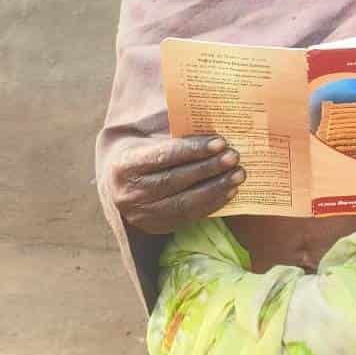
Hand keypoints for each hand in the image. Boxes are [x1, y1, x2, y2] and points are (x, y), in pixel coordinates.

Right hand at [110, 134, 245, 233]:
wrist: (117, 182)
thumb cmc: (140, 152)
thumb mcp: (146, 139)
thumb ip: (173, 134)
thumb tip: (210, 127)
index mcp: (125, 165)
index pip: (163, 156)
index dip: (192, 150)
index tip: (219, 142)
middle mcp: (130, 193)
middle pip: (175, 180)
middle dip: (208, 168)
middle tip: (233, 157)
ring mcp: (142, 214)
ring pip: (184, 203)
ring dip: (215, 188)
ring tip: (238, 174)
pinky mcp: (155, 227)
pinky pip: (188, 217)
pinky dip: (211, 204)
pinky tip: (229, 191)